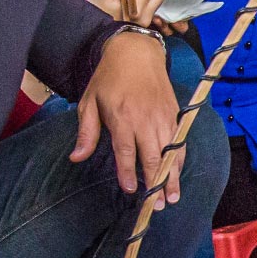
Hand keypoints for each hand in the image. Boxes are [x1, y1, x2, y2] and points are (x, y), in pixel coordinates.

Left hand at [73, 30, 181, 200]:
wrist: (137, 52)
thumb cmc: (109, 78)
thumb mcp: (89, 102)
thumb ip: (86, 133)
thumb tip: (77, 158)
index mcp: (122, 117)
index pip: (126, 152)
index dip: (128, 173)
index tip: (131, 190)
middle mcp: (145, 119)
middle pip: (153, 157)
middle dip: (156, 183)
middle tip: (158, 205)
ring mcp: (163, 117)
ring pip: (171, 152)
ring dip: (172, 176)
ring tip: (172, 196)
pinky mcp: (174, 113)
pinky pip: (180, 141)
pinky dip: (180, 159)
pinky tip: (178, 173)